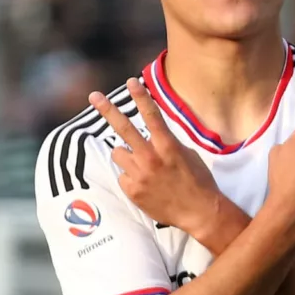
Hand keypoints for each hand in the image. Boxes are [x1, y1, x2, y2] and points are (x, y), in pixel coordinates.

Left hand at [89, 78, 222, 238]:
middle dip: (108, 110)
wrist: (199, 213)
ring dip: (126, 154)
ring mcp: (139, 175)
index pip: (151, 116)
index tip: (131, 81)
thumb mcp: (187, 154)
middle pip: (123, 129)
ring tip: (142, 165)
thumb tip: (150, 134)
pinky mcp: (132, 190)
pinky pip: (122, 175)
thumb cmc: (198, 181)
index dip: (140, 97)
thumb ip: (166, 142)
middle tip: (94, 96)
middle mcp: (151, 158)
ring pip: (118, 153)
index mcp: (167, 146)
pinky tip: (145, 184)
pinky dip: (130, 176)